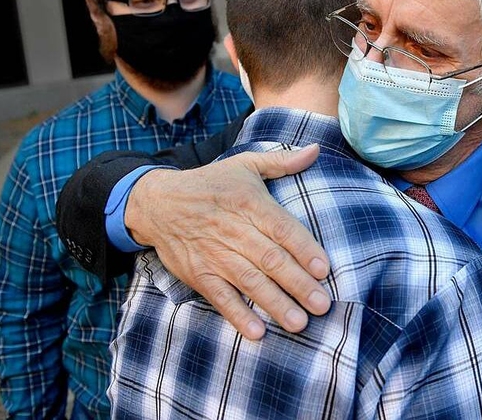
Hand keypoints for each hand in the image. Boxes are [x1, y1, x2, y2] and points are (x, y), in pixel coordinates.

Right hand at [125, 144, 330, 338]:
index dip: (304, 249)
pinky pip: (220, 297)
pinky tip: (256, 331)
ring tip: (299, 323)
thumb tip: (316, 150)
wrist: (157, 202)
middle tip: (322, 304)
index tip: (324, 268)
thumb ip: (282, 162)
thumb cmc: (211, 183)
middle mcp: (234, 230)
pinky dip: (237, 314)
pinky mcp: (199, 274)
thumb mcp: (244, 165)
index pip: (282, 229)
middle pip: (270, 260)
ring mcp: (215, 255)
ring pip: (250, 282)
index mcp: (249, 204)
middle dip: (298, 284)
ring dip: (275, 303)